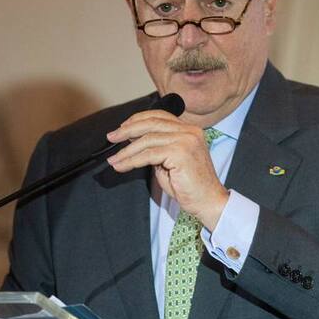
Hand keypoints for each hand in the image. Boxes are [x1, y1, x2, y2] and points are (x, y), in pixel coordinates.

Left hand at [106, 109, 228, 229]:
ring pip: (147, 139)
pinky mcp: (181, 153)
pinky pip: (149, 155)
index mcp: (189, 129)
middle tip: (111, 138)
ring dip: (126, 150)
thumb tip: (132, 139)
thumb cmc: (188, 185)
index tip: (121, 128)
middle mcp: (189, 131)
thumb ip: (155, 147)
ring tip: (114, 159)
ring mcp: (186, 140)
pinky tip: (123, 166)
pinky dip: (132, 161)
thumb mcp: (168, 161)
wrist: (207, 202)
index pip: (159, 116)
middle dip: (127, 130)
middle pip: (151, 123)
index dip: (138, 120)